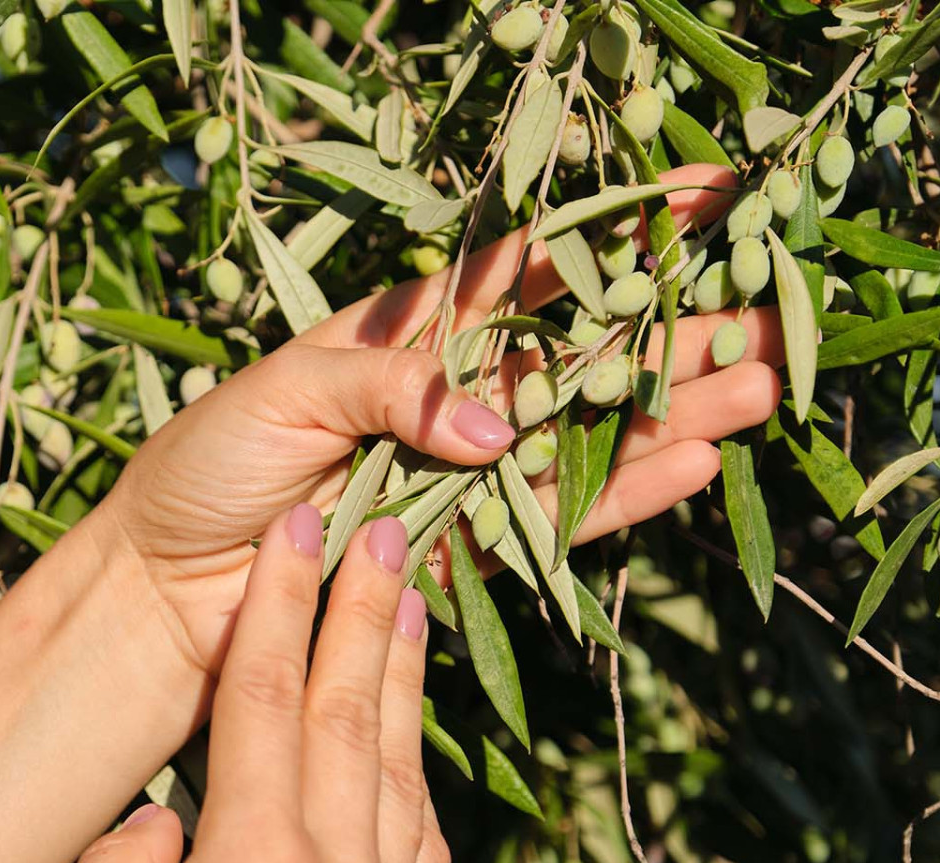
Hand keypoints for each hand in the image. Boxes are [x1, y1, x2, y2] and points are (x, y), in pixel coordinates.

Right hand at [45, 507, 441, 862]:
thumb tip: (163, 817)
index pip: (267, 701)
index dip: (279, 605)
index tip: (294, 531)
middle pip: (354, 710)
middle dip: (364, 607)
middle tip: (384, 526)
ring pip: (402, 764)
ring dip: (404, 673)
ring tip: (409, 600)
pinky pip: (420, 837)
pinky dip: (418, 768)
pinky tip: (413, 741)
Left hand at [93, 163, 781, 680]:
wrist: (169, 585)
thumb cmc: (208, 467)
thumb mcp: (289, 395)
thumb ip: (392, 388)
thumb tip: (494, 426)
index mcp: (409, 334)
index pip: (528, 271)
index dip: (612, 236)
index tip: (704, 199)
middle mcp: (452, 398)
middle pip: (582, 358)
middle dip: (673, 334)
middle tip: (771, 317)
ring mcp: (465, 474)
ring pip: (589, 437)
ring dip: (672, 413)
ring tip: (762, 386)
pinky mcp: (463, 549)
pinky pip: (555, 521)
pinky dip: (622, 498)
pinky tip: (694, 464)